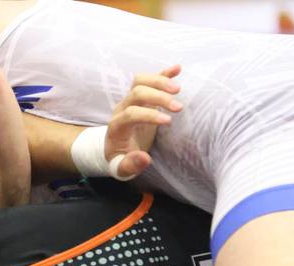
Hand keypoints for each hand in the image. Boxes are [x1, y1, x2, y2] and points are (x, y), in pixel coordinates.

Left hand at [105, 64, 182, 179]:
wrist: (115, 148)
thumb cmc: (120, 158)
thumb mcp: (121, 168)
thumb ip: (130, 165)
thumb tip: (144, 158)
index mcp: (116, 127)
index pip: (130, 114)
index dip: (148, 115)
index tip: (168, 121)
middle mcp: (121, 109)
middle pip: (136, 93)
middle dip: (158, 97)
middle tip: (178, 107)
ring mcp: (130, 101)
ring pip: (140, 81)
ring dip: (159, 81)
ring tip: (178, 90)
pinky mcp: (141, 97)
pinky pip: (149, 80)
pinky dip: (163, 73)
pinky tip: (178, 68)